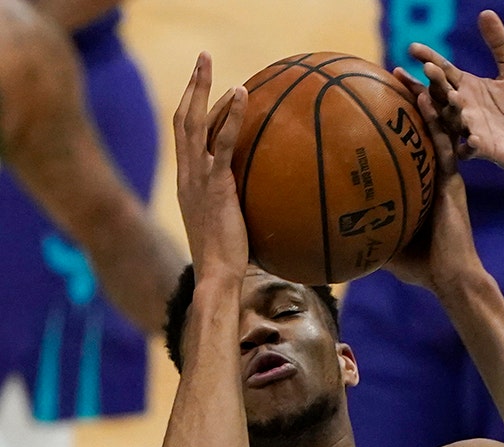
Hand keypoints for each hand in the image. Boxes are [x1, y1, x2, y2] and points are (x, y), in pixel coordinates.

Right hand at [173, 52, 248, 280]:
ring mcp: (198, 178)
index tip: (203, 89)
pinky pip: (223, 142)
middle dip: (192, 86)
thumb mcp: (231, 225)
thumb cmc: (230, 259)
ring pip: (195, 122)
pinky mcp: (216, 185)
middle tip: (202, 60)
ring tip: (212, 64)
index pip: (186, 136)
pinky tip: (242, 94)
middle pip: (183, 119)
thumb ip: (240, 207)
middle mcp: (187, 175)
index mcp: (188, 183)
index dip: (192, 109)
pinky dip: (231, 115)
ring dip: (204, 89)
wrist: (218, 276)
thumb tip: (268, 204)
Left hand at [381, 69, 481, 294]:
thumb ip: (359, 229)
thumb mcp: (379, 241)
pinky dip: (436, 123)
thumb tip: (322, 230)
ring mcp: (445, 176)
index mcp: (419, 183)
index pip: (407, 145)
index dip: (394, 121)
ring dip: (428, 99)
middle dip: (410, 99)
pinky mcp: (454, 183)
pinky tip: (425, 102)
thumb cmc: (417, 265)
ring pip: (439, 129)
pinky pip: (445, 146)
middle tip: (392, 72)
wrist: (449, 278)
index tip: (374, 97)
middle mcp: (433, 174)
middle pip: (423, 129)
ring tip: (413, 72)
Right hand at [407, 10, 503, 178]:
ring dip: (450, 110)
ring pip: (452, 120)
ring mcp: (470, 129)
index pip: (444, 70)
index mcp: (467, 87)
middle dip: (436, 81)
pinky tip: (473, 139)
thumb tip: (486, 12)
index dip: (429, 59)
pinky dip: (470, 146)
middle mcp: (463, 107)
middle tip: (428, 68)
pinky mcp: (482, 150)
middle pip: (443, 93)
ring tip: (452, 97)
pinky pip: (470, 150)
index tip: (412, 48)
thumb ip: (499, 44)